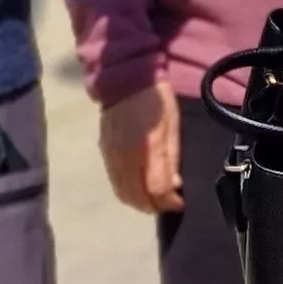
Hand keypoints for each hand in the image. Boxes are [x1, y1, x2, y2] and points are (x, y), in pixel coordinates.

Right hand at [98, 78, 182, 214]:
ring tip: (153, 199)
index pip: (156, 190)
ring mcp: (110, 156)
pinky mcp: (103, 151)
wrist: (125, 77)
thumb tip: (173, 186)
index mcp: (146, 149)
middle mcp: (124, 157)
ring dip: (138, 202)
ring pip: (122, 193)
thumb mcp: (172, 127)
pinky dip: (126, 191)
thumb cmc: (156, 100)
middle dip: (153, 206)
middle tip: (167, 204)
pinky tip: (138, 187)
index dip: (169, 202)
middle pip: (135, 197)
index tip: (179, 202)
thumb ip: (171, 158)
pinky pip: (114, 181)